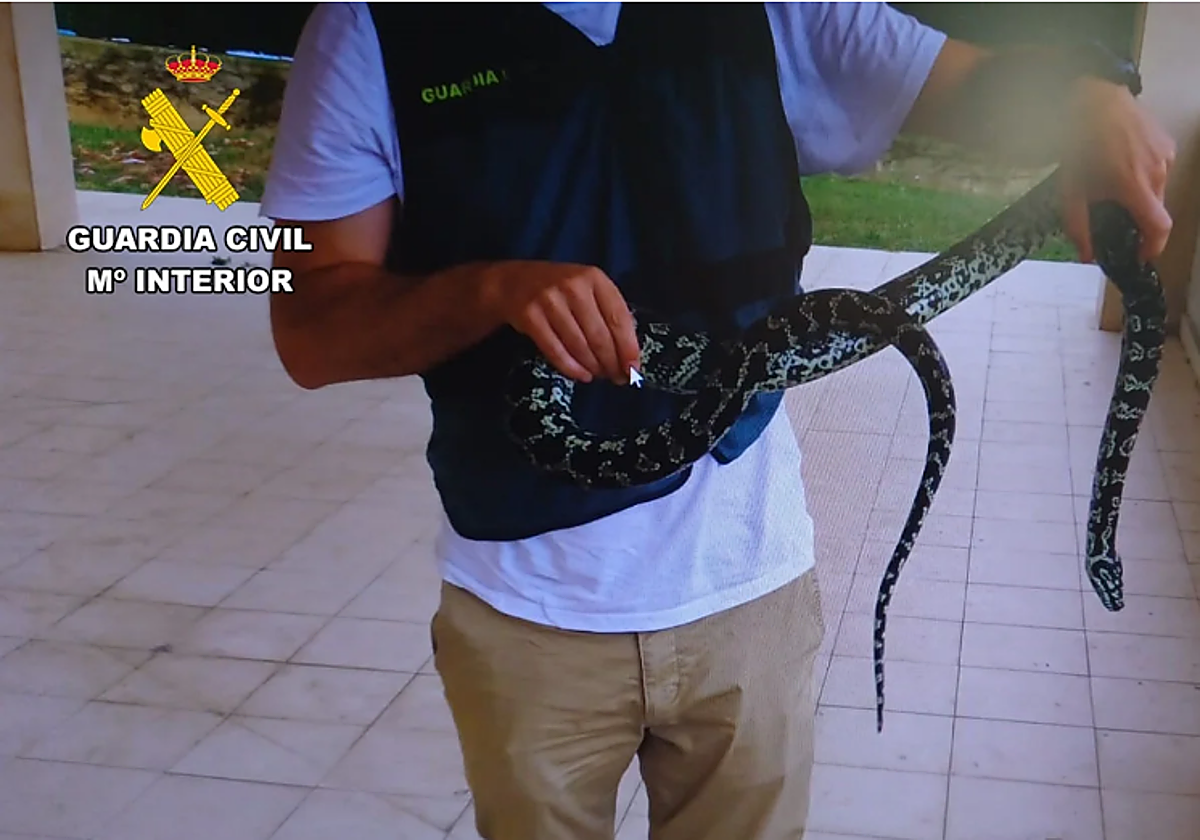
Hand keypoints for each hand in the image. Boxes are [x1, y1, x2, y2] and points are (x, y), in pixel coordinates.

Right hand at [484, 261, 639, 383]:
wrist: (513, 282)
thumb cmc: (561, 289)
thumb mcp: (588, 288)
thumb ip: (607, 312)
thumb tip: (628, 355)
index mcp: (595, 278)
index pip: (619, 318)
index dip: (628, 348)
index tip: (633, 369)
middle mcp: (573, 286)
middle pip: (600, 335)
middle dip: (611, 363)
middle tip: (616, 378)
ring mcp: (550, 301)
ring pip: (579, 346)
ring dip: (593, 367)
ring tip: (599, 375)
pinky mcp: (530, 317)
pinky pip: (556, 350)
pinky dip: (571, 368)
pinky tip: (581, 375)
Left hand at [1060, 78, 1175, 262]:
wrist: (1098, 97)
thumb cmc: (1080, 142)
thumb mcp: (1070, 188)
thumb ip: (1078, 225)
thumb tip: (1086, 256)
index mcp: (1134, 185)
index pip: (1159, 227)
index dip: (1152, 247)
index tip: (1138, 256)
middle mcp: (1157, 172)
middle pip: (1155, 211)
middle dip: (1136, 220)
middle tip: (1113, 216)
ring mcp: (1166, 156)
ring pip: (1157, 191)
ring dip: (1138, 196)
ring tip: (1113, 183)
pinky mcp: (1168, 144)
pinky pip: (1159, 171)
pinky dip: (1143, 177)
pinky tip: (1122, 165)